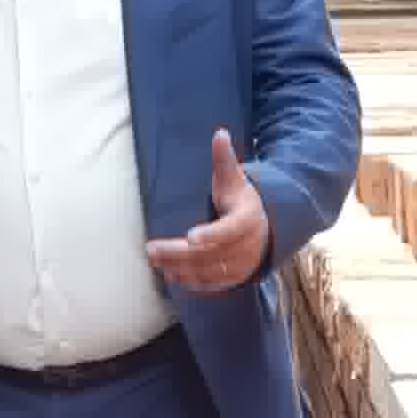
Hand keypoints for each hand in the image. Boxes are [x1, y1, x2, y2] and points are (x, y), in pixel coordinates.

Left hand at [145, 129, 269, 295]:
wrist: (264, 227)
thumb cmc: (240, 199)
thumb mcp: (235, 178)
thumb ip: (225, 159)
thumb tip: (219, 133)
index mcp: (247, 220)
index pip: (229, 229)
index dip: (211, 234)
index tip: (190, 237)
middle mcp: (246, 245)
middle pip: (211, 253)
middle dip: (179, 253)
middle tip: (152, 249)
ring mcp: (241, 264)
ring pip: (209, 271)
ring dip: (181, 269)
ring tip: (155, 262)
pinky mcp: (234, 278)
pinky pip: (213, 285)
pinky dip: (191, 282)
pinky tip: (170, 276)